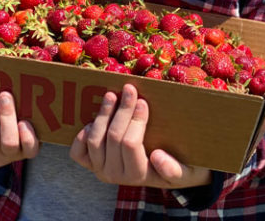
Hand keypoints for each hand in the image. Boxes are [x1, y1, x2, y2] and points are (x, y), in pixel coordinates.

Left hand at [70, 83, 211, 188]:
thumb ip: (174, 170)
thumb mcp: (185, 172)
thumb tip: (157, 156)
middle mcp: (116, 175)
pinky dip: (82, 135)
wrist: (167, 175)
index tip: (143, 101)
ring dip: (103, 115)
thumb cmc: (179, 167)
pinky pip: (78, 152)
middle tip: (130, 89)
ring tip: (112, 95)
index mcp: (138, 175)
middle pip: (113, 137)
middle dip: (122, 110)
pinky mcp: (92, 165)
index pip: (130, 144)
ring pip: (95, 140)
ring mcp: (101, 170)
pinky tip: (94, 120)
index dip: (135, 120)